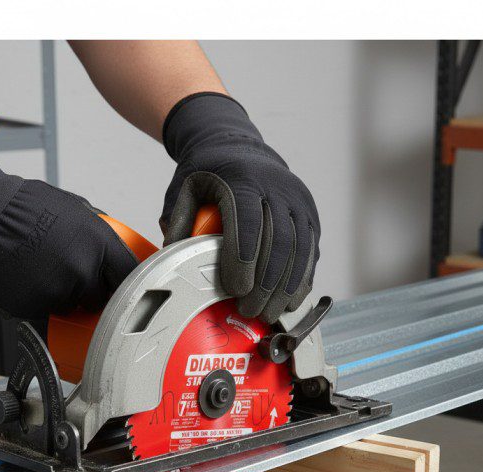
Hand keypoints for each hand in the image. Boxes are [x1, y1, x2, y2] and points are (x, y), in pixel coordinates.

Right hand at [0, 140, 137, 318]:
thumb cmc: (25, 206)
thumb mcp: (77, 209)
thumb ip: (102, 234)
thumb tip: (122, 250)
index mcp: (100, 245)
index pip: (132, 278)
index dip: (130, 286)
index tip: (127, 290)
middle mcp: (83, 271)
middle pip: (104, 300)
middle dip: (95, 293)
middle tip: (78, 278)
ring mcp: (57, 292)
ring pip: (73, 307)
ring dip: (65, 297)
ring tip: (44, 271)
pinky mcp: (32, 307)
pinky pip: (44, 314)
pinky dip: (39, 303)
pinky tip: (28, 281)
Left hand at [160, 93, 319, 323]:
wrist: (240, 146)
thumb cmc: (210, 171)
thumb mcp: (185, 186)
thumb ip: (177, 220)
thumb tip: (171, 260)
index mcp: (243, 180)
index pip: (248, 225)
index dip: (244, 261)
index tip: (236, 291)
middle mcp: (277, 188)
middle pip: (278, 243)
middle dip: (265, 284)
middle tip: (251, 311)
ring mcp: (298, 200)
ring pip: (299, 250)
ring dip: (285, 287)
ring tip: (270, 313)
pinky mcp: (310, 213)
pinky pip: (311, 250)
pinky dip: (302, 279)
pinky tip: (291, 301)